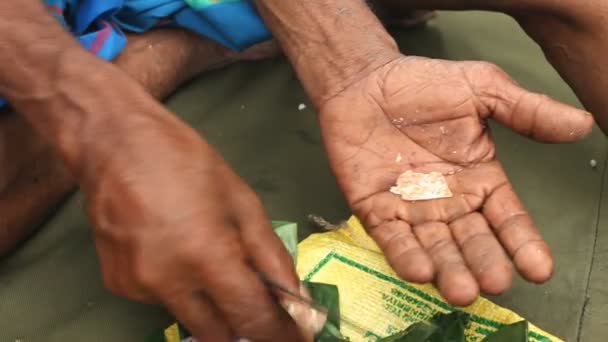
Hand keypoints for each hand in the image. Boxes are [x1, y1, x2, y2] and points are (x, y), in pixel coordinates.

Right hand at [81, 110, 302, 340]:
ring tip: (208, 258)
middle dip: (245, 327)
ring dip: (210, 304)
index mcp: (207, 256)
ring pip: (189, 318)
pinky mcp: (117, 284)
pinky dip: (179, 288)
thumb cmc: (187, 163)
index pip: (253, 319)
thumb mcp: (242, 202)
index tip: (296, 338)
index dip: (280, 334)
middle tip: (259, 305)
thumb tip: (295, 296)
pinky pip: (160, 300)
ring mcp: (138, 287)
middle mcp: (169, 283)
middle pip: (219, 334)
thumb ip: (271, 255)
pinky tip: (175, 252)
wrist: (115, 144)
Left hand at [319, 56, 592, 304]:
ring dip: (447, 269)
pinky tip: (420, 270)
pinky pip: (391, 236)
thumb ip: (526, 111)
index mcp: (479, 179)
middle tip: (493, 282)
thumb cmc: (422, 85)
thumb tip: (581, 124)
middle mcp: (448, 202)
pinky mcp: (375, 209)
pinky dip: (404, 254)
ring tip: (461, 290)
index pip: (507, 218)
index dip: (523, 243)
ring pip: (433, 245)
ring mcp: (410, 208)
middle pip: (470, 239)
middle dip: (482, 262)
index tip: (539, 269)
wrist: (365, 81)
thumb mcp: (481, 90)